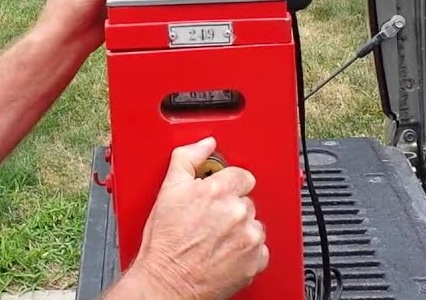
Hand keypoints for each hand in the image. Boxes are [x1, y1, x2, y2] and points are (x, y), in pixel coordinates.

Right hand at [129, 137, 268, 299]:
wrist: (167, 281)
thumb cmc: (165, 243)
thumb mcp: (168, 190)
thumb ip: (187, 158)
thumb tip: (205, 143)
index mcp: (218, 191)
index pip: (241, 175)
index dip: (228, 184)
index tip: (218, 194)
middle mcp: (237, 212)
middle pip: (247, 200)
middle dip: (231, 208)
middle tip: (210, 220)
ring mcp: (248, 237)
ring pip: (254, 224)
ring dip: (240, 229)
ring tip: (216, 238)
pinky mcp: (254, 260)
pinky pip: (260, 249)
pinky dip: (247, 251)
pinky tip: (226, 252)